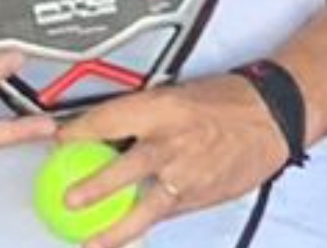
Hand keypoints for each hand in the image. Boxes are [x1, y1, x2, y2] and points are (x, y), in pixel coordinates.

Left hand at [57, 74, 289, 247]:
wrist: (269, 117)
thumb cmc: (225, 100)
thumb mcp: (177, 94)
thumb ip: (145, 115)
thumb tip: (110, 129)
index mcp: (162, 106)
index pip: (110, 118)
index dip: (79, 131)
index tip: (58, 140)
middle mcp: (172, 140)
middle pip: (124, 166)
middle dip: (93, 186)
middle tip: (67, 198)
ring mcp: (186, 173)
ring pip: (143, 206)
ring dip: (114, 226)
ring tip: (90, 242)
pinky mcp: (198, 196)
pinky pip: (163, 215)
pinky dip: (143, 226)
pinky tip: (126, 238)